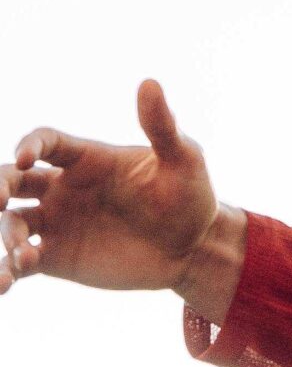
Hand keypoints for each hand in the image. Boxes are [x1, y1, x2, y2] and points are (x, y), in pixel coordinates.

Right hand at [2, 79, 243, 313]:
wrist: (196, 248)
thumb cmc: (191, 197)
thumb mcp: (184, 160)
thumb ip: (162, 127)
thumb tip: (150, 83)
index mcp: (86, 159)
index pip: (45, 142)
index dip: (29, 146)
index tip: (26, 159)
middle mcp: (62, 188)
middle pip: (10, 179)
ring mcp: (56, 223)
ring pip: (10, 223)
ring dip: (5, 237)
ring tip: (21, 257)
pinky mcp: (57, 258)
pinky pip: (19, 262)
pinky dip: (7, 270)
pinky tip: (6, 283)